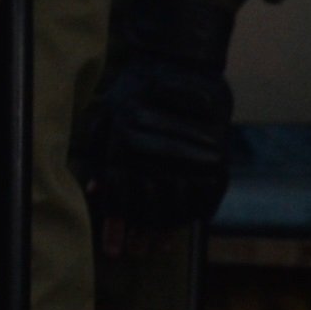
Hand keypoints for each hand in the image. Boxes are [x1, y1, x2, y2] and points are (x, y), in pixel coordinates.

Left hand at [80, 0, 240, 248]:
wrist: (184, 57)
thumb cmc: (138, 85)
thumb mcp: (109, 114)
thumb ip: (101, 152)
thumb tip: (94, 190)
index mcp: (128, 143)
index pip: (123, 197)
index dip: (118, 227)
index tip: (115, 250)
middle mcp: (158, 152)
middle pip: (151, 208)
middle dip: (142, 234)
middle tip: (139, 251)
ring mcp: (190, 154)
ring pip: (179, 205)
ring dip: (169, 229)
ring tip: (160, 244)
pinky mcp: (216, 152)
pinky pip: (209, 194)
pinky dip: (199, 212)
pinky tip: (188, 222)